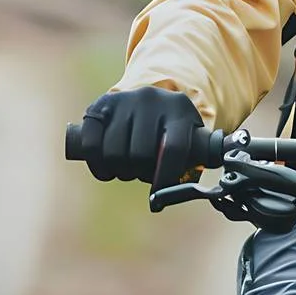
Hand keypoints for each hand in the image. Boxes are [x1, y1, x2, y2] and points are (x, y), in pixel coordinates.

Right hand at [77, 86, 207, 189]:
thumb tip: (203, 190)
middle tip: (141, 173)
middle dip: (139, 173)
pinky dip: (98, 164)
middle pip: (140, 154)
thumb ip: (198, 159)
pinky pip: (92, 145)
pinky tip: (107, 168)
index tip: (158, 195)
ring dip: (119, 171)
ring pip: (114, 152)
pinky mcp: (100, 106)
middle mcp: (152, 100)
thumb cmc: (173, 130)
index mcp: (180, 109)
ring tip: (127, 169)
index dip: (164, 177)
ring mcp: (124, 100)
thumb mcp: (190, 136)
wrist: (149, 99)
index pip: (172, 148)